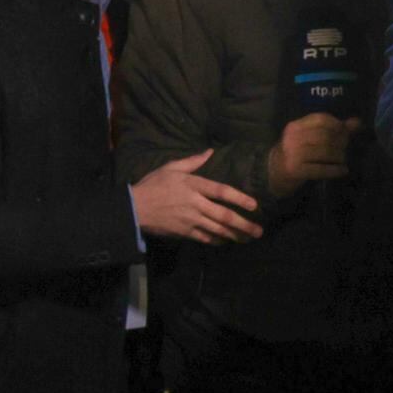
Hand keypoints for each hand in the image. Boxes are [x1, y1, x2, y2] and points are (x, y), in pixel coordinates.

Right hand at [131, 148, 260, 243]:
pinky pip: (206, 238)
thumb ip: (191, 161)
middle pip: (225, 215)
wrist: (134, 207)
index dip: (240, 198)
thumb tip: (210, 152)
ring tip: (248, 238)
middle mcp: (195, 203)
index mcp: (192, 185)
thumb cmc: (152, 185)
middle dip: (244, 224)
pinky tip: (225, 241)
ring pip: (219, 229)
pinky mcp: (184, 232)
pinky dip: (217, 240)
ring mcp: (190, 220)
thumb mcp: (169, 168)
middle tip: (258, 230)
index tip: (255, 205)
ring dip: (235, 235)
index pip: (221, 191)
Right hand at [266, 113, 359, 197]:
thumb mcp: (309, 137)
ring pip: (326, 152)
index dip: (337, 124)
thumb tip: (357, 122)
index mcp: (295, 126)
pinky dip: (336, 170)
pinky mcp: (296, 170)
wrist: (274, 171)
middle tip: (345, 148)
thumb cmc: (296, 152)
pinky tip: (342, 170)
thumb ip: (333, 129)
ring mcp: (293, 154)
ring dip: (340, 156)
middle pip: (326, 136)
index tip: (345, 132)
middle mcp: (293, 138)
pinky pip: (322, 169)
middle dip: (341, 142)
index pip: (321, 118)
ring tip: (342, 160)